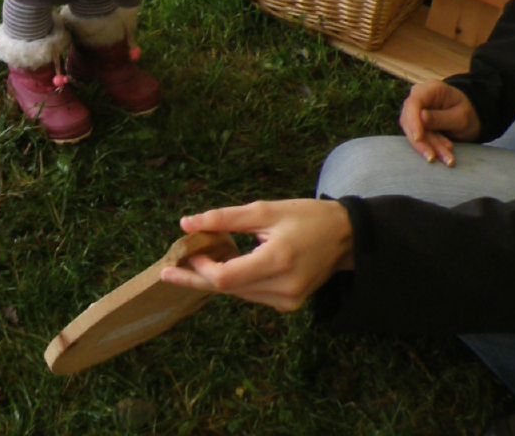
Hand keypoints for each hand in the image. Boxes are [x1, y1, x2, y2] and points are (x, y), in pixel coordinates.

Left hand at [158, 201, 352, 312]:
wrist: (346, 237)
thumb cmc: (306, 216)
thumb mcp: (265, 210)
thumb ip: (224, 218)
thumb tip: (187, 223)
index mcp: (277, 261)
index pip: (226, 278)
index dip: (201, 268)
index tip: (187, 251)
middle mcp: (283, 288)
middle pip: (228, 290)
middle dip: (198, 278)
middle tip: (168, 271)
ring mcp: (287, 301)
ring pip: (238, 294)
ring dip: (217, 278)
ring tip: (200, 259)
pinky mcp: (289, 305)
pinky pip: (252, 295)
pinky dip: (236, 282)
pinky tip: (226, 266)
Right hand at [398, 80, 479, 165]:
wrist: (472, 116)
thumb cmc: (468, 112)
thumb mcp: (460, 116)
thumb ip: (440, 118)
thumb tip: (420, 118)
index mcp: (430, 89)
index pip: (413, 103)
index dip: (413, 121)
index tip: (418, 138)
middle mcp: (419, 98)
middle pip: (410, 120)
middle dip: (423, 141)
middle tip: (434, 157)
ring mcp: (417, 111)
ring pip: (414, 132)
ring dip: (430, 148)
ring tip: (448, 159)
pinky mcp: (418, 124)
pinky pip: (421, 138)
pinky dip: (433, 148)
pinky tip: (446, 155)